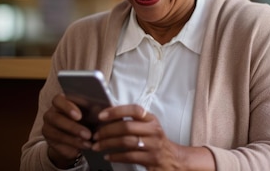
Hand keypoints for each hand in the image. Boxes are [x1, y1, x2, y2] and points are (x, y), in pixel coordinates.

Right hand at [42, 93, 92, 167]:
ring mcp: (48, 125)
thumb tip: (109, 108)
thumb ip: (96, 109)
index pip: (58, 99)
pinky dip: (74, 143)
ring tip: (89, 140)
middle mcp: (52, 112)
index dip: (67, 107)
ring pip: (57, 131)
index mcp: (62, 101)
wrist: (78, 137)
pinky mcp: (48, 138)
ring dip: (74, 137)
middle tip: (88, 134)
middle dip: (73, 126)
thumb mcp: (93, 113)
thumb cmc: (88, 120)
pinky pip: (59, 141)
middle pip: (56, 117)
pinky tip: (85, 145)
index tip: (79, 116)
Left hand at [91, 105, 214, 169]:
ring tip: (97, 146)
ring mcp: (153, 145)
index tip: (102, 115)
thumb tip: (109, 117)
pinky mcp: (150, 159)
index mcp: (152, 120)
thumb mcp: (149, 128)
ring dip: (107, 144)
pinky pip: (128, 156)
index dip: (117, 111)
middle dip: (107, 131)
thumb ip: (134, 122)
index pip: (135, 110)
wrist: (173, 159)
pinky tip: (108, 156)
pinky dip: (115, 156)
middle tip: (96, 135)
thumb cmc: (156, 142)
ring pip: (126, 142)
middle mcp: (153, 131)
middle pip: (126, 126)